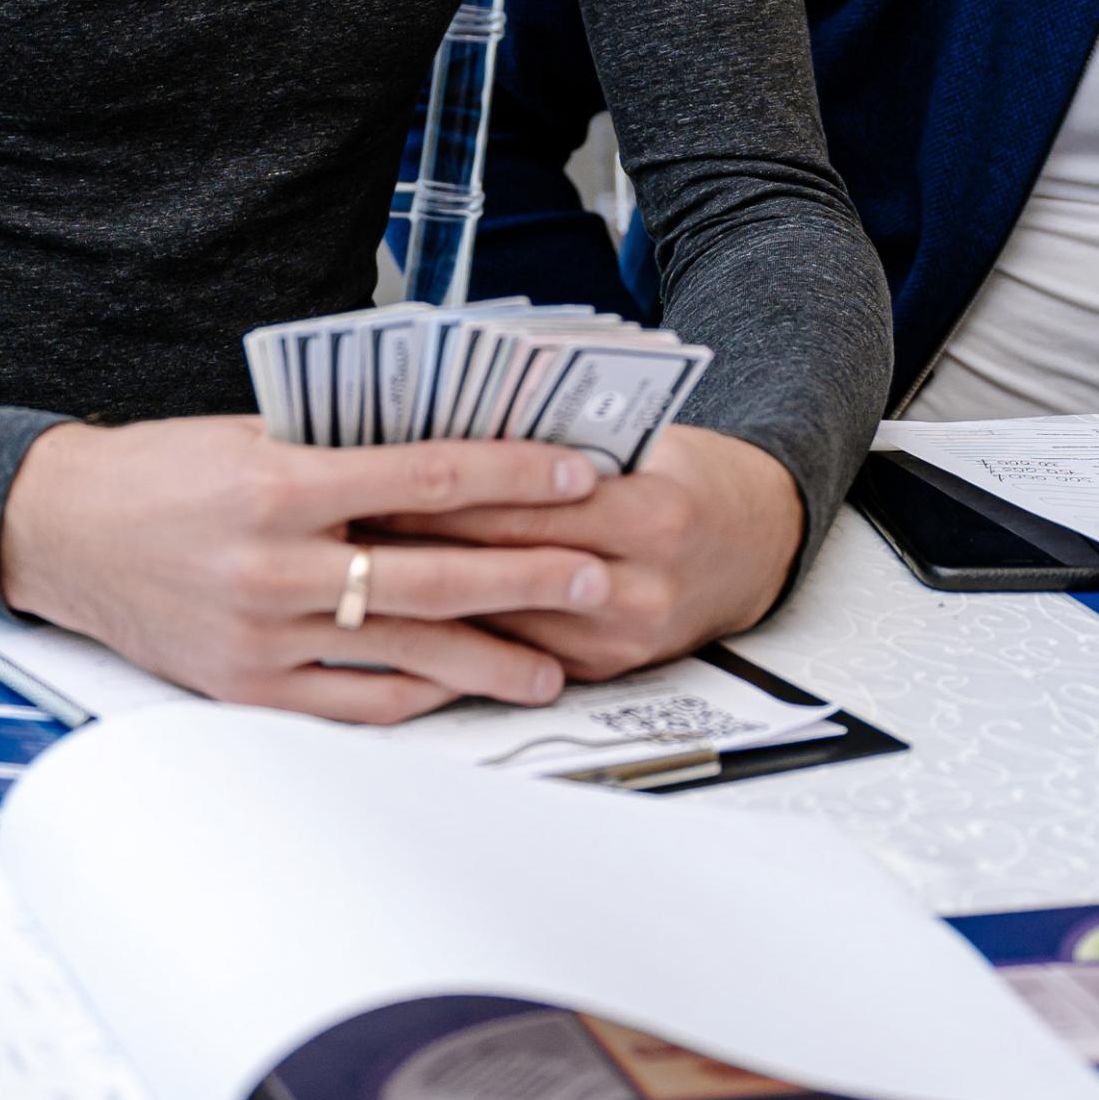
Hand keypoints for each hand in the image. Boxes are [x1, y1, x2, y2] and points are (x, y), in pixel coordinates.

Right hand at [0, 414, 613, 724]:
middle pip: (434, 577)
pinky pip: (354, 703)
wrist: (58, 530)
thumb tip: (445, 458)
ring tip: (552, 664)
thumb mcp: (248, 435)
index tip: (572, 471)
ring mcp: (263, 637)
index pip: (425, 478)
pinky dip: (415, 697)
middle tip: (594, 577)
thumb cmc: (156, 473)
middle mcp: (274, 566)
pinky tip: (460, 690)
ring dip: (490, 658)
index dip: (509, 475)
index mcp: (279, 486)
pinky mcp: (248, 689)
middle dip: (527, 578)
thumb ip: (340, 449)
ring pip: (405, 652)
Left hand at [366, 422, 803, 679]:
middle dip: (417, 547)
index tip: (370, 480)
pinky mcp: (607, 673)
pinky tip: (407, 615)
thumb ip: (556, 441)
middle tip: (339, 528)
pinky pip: (517, 655)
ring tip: (354, 570)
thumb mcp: (637, 438)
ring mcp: (623, 643)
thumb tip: (444, 426)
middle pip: (503, 568)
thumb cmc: (684, 472)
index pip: (524, 507)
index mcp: (650, 514)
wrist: (758, 543)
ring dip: (427, 599)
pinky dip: (461, 632)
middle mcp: (639, 589)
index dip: (441, 495)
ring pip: (501, 624)